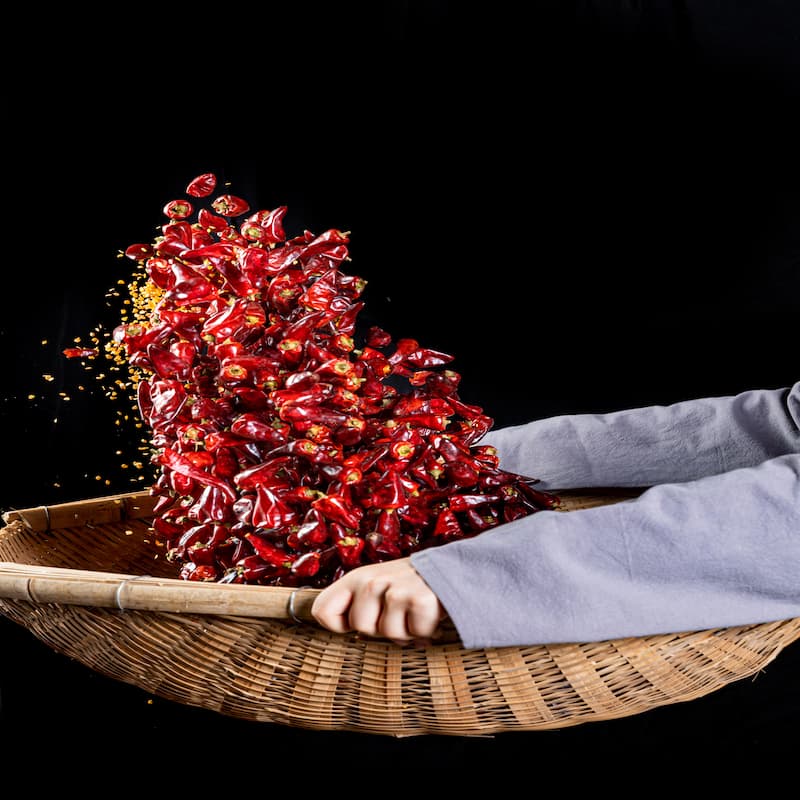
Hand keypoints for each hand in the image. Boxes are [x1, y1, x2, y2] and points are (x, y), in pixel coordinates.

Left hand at [311, 557, 447, 644]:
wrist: (450, 569)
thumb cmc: (408, 584)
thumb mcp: (376, 584)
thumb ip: (355, 603)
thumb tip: (333, 625)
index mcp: (356, 577)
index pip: (322, 610)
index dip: (339, 625)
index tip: (357, 622)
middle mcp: (372, 581)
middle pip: (360, 628)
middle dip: (380, 628)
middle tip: (397, 612)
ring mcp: (396, 590)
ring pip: (389, 634)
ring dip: (406, 630)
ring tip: (413, 612)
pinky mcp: (420, 600)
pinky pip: (415, 633)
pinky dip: (425, 630)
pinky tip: (428, 614)